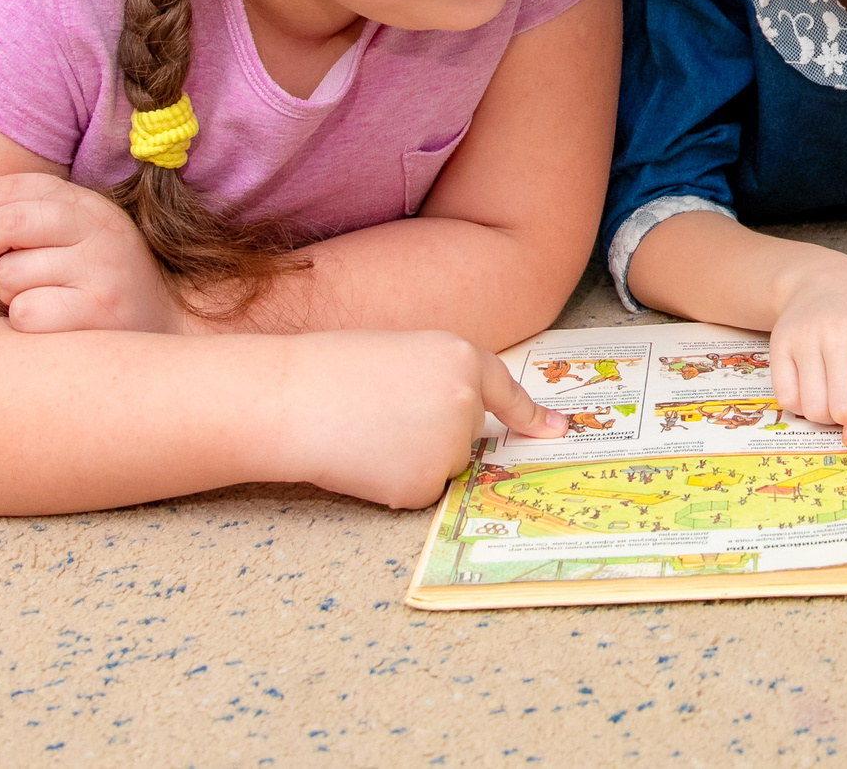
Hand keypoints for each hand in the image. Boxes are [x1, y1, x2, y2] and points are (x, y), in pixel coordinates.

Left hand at [0, 173, 186, 333]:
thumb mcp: (72, 241)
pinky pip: (25, 312)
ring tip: (34, 300)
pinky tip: (48, 326)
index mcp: (91, 206)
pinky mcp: (98, 315)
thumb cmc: (94, 288)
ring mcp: (104, 273)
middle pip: (9, 221)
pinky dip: (23, 322)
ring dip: (4, 292)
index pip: (15, 186)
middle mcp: (102, 232)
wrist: (164, 335)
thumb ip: (24, 222)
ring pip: (11, 273)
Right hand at [284, 330, 565, 508]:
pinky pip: (418, 492)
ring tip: (365, 430)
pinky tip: (362, 459)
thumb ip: (444, 382)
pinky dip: (391, 484)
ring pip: (442, 467)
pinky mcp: (423, 486)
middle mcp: (467, 403)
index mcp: (462, 357)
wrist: (290, 400)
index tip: (556, 432)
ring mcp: (449, 446)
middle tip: (379, 414)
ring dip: (411, 460)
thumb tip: (463, 426)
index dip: (530, 415)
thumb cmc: (333, 370)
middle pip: (466, 438)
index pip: (504, 390)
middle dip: (432, 436)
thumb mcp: (402, 354)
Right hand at [769, 252, 846, 445]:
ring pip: (812, 407)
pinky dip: (802, 405)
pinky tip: (816, 387)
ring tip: (839, 392)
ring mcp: (804, 338)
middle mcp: (837, 332)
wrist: (823, 280)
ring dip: (827, 414)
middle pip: (839, 405)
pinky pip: (787, 399)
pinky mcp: (779, 345)